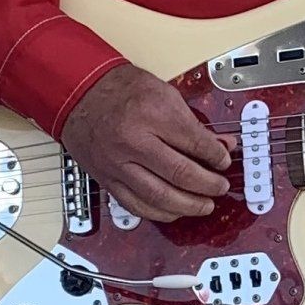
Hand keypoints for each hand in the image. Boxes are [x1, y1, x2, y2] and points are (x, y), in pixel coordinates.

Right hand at [61, 63, 231, 221]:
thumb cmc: (122, 90)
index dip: (217, 156)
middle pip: (180, 174)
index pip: (196, 143)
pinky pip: (136, 206)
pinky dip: (160, 213)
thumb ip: (193, 123)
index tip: (224, 161)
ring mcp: (118, 164)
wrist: (80, 94)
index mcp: (151, 113)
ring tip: (205, 205)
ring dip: (189, 206)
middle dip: (208, 185)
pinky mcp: (107, 179)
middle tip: (220, 187)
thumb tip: (220, 145)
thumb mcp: (164, 94)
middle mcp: (133, 141)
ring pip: (159, 197)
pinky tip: (176, 211)